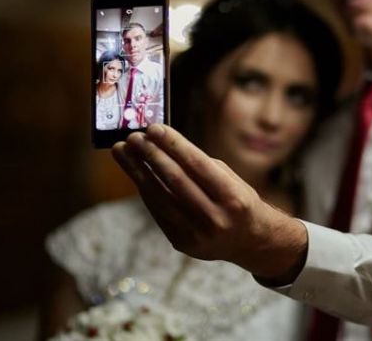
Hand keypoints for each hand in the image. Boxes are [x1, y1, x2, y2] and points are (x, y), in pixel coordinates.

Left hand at [112, 124, 307, 282]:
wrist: (249, 241)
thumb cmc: (237, 200)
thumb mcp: (230, 179)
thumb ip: (200, 164)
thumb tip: (161, 143)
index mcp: (233, 198)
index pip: (197, 165)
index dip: (173, 144)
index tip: (154, 127)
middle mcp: (216, 218)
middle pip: (175, 180)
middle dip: (151, 155)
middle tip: (133, 136)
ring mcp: (197, 234)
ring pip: (160, 197)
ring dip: (138, 171)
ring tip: (123, 151)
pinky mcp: (182, 243)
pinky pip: (157, 211)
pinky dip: (145, 189)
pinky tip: (135, 172)